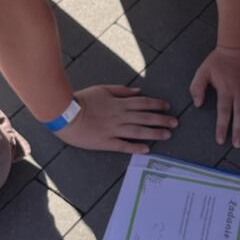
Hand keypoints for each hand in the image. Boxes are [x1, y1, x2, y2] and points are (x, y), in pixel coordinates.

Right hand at [56, 85, 175, 153]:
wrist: (64, 114)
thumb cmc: (82, 100)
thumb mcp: (102, 89)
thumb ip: (121, 91)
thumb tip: (138, 91)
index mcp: (119, 103)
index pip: (143, 103)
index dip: (157, 104)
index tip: (168, 107)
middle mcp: (119, 116)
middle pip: (144, 117)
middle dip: (162, 119)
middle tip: (175, 123)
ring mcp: (113, 129)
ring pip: (138, 131)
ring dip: (154, 133)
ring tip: (167, 135)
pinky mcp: (105, 142)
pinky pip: (123, 145)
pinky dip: (135, 147)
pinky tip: (147, 149)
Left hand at [189, 46, 239, 147]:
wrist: (238, 44)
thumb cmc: (219, 59)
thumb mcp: (203, 71)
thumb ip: (197, 87)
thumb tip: (198, 104)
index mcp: (226, 89)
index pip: (224, 112)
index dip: (222, 127)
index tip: (221, 140)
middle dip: (239, 131)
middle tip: (238, 144)